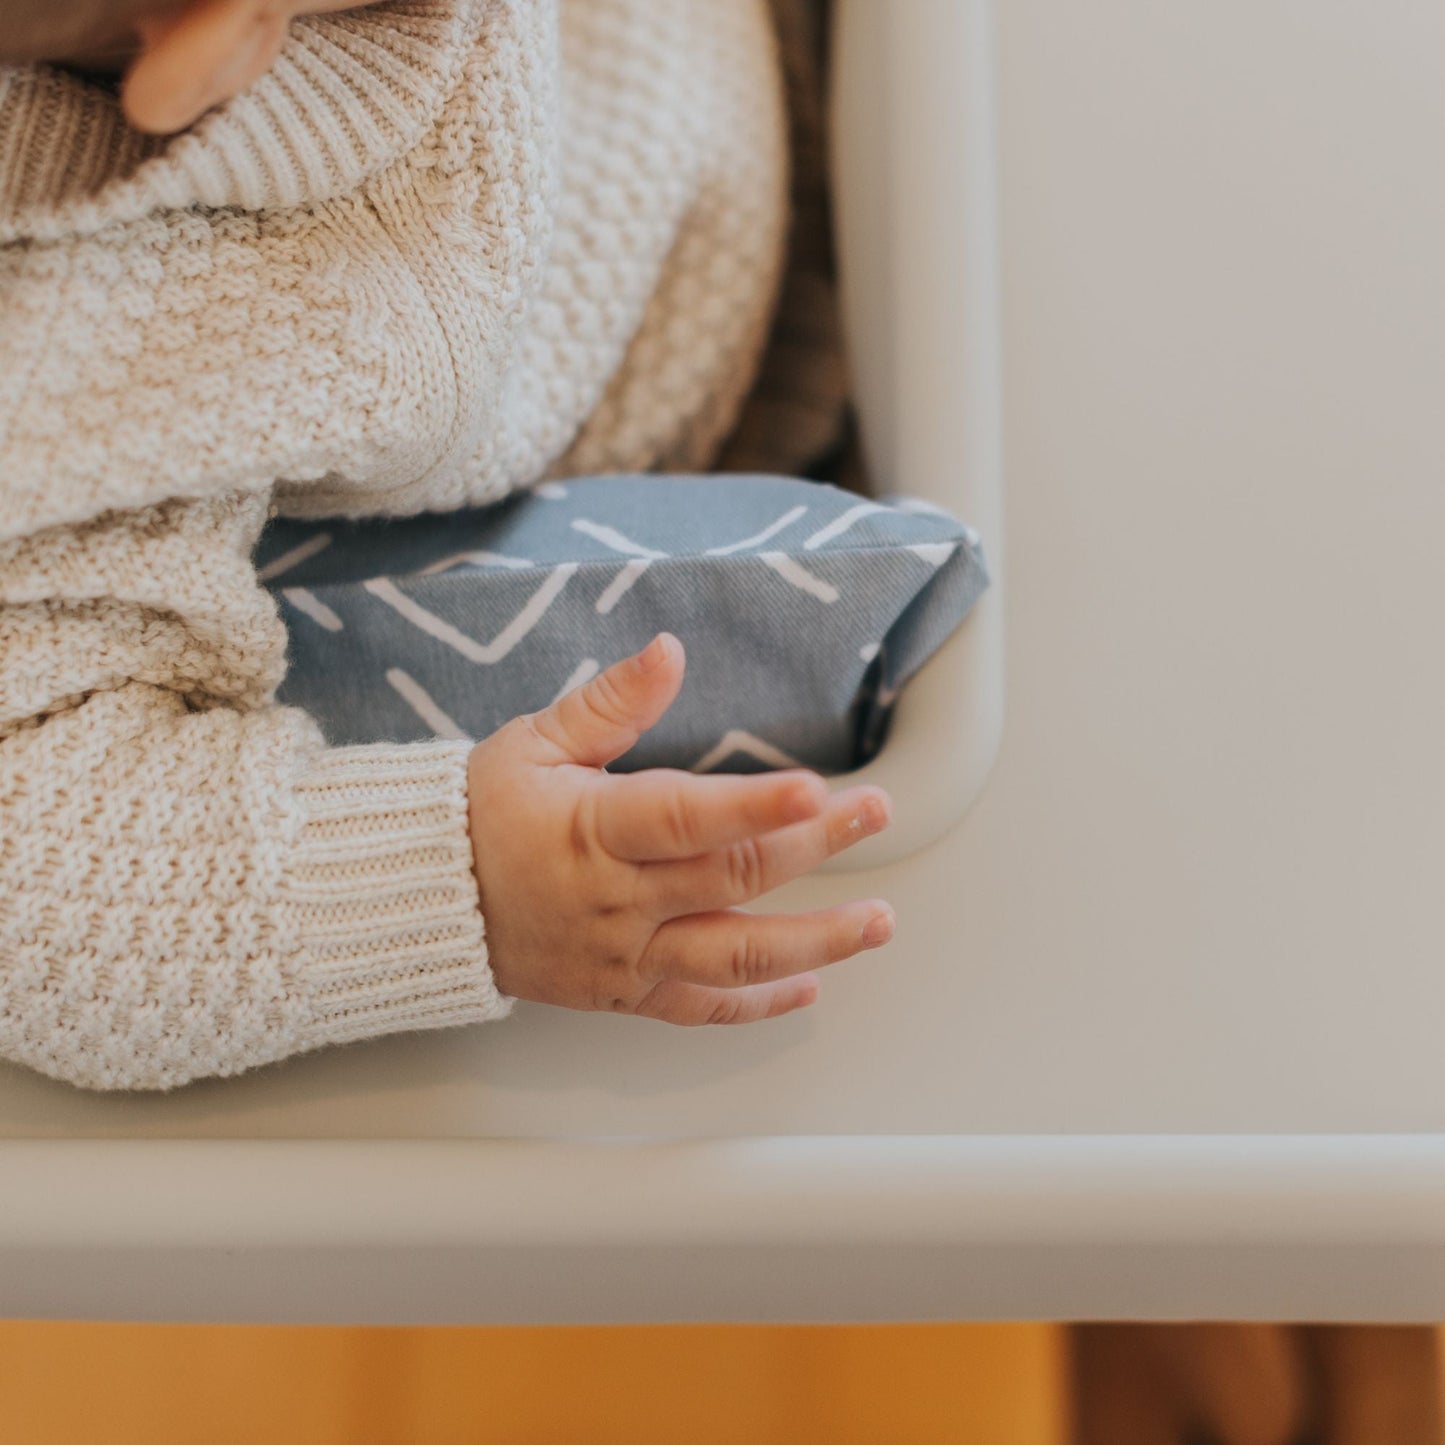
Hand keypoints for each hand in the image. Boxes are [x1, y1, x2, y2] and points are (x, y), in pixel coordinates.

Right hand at [467, 633, 894, 1023]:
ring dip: (814, 942)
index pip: (685, 818)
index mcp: (593, 829)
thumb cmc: (483, 813)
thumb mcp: (534, 742)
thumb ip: (610, 702)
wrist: (427, 903)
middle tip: (879, 813)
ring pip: (731, 957)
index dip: (754, 807)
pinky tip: (809, 987)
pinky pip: (698, 1008)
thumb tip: (668, 651)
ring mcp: (624, 954)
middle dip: (814, 846)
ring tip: (879, 922)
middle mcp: (617, 899)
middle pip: (731, 878)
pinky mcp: (623, 992)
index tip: (819, 791)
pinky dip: (756, 1003)